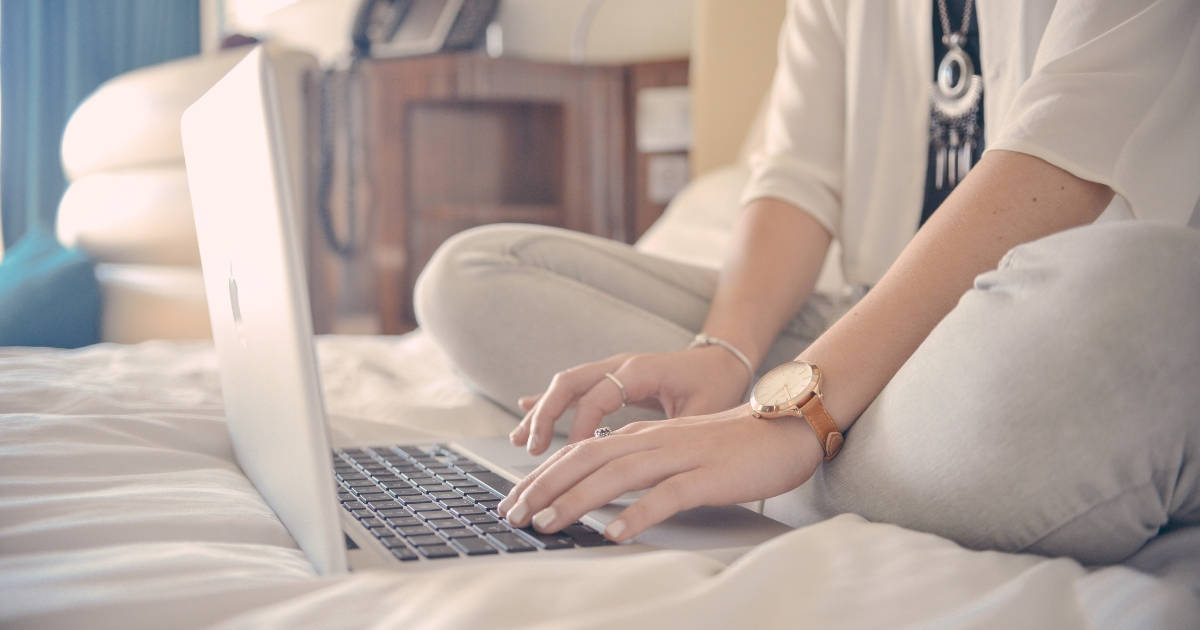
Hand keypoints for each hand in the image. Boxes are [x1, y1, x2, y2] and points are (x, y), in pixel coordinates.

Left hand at [497, 405, 824, 541]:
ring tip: (546, 524)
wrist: (786, 427)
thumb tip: (599, 487)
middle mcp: (654, 442)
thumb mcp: (675, 449)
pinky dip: (637, 514)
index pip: (579, 452)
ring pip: (616, 475)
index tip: (514, 501)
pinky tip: (614, 533)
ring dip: (576, 500)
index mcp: (643, 437)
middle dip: (543, 487)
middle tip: (512, 515)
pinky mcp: (708, 476)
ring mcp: (680, 456)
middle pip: (586, 460)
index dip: (542, 476)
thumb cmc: (731, 445)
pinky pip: (667, 495)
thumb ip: (639, 462)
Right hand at [511, 346, 751, 454]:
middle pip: (570, 383)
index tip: (573, 455)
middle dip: (546, 415)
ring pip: (566, 385)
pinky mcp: (611, 378)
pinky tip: (526, 412)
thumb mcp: (703, 410)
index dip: (582, 426)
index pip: (599, 396)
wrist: (723, 359)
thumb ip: (674, 430)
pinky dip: (550, 402)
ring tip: (520, 441)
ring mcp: (613, 369)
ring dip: (541, 412)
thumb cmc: (716, 385)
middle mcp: (621, 364)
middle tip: (532, 449)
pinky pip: (574, 388)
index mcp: (642, 370)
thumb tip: (645, 460)